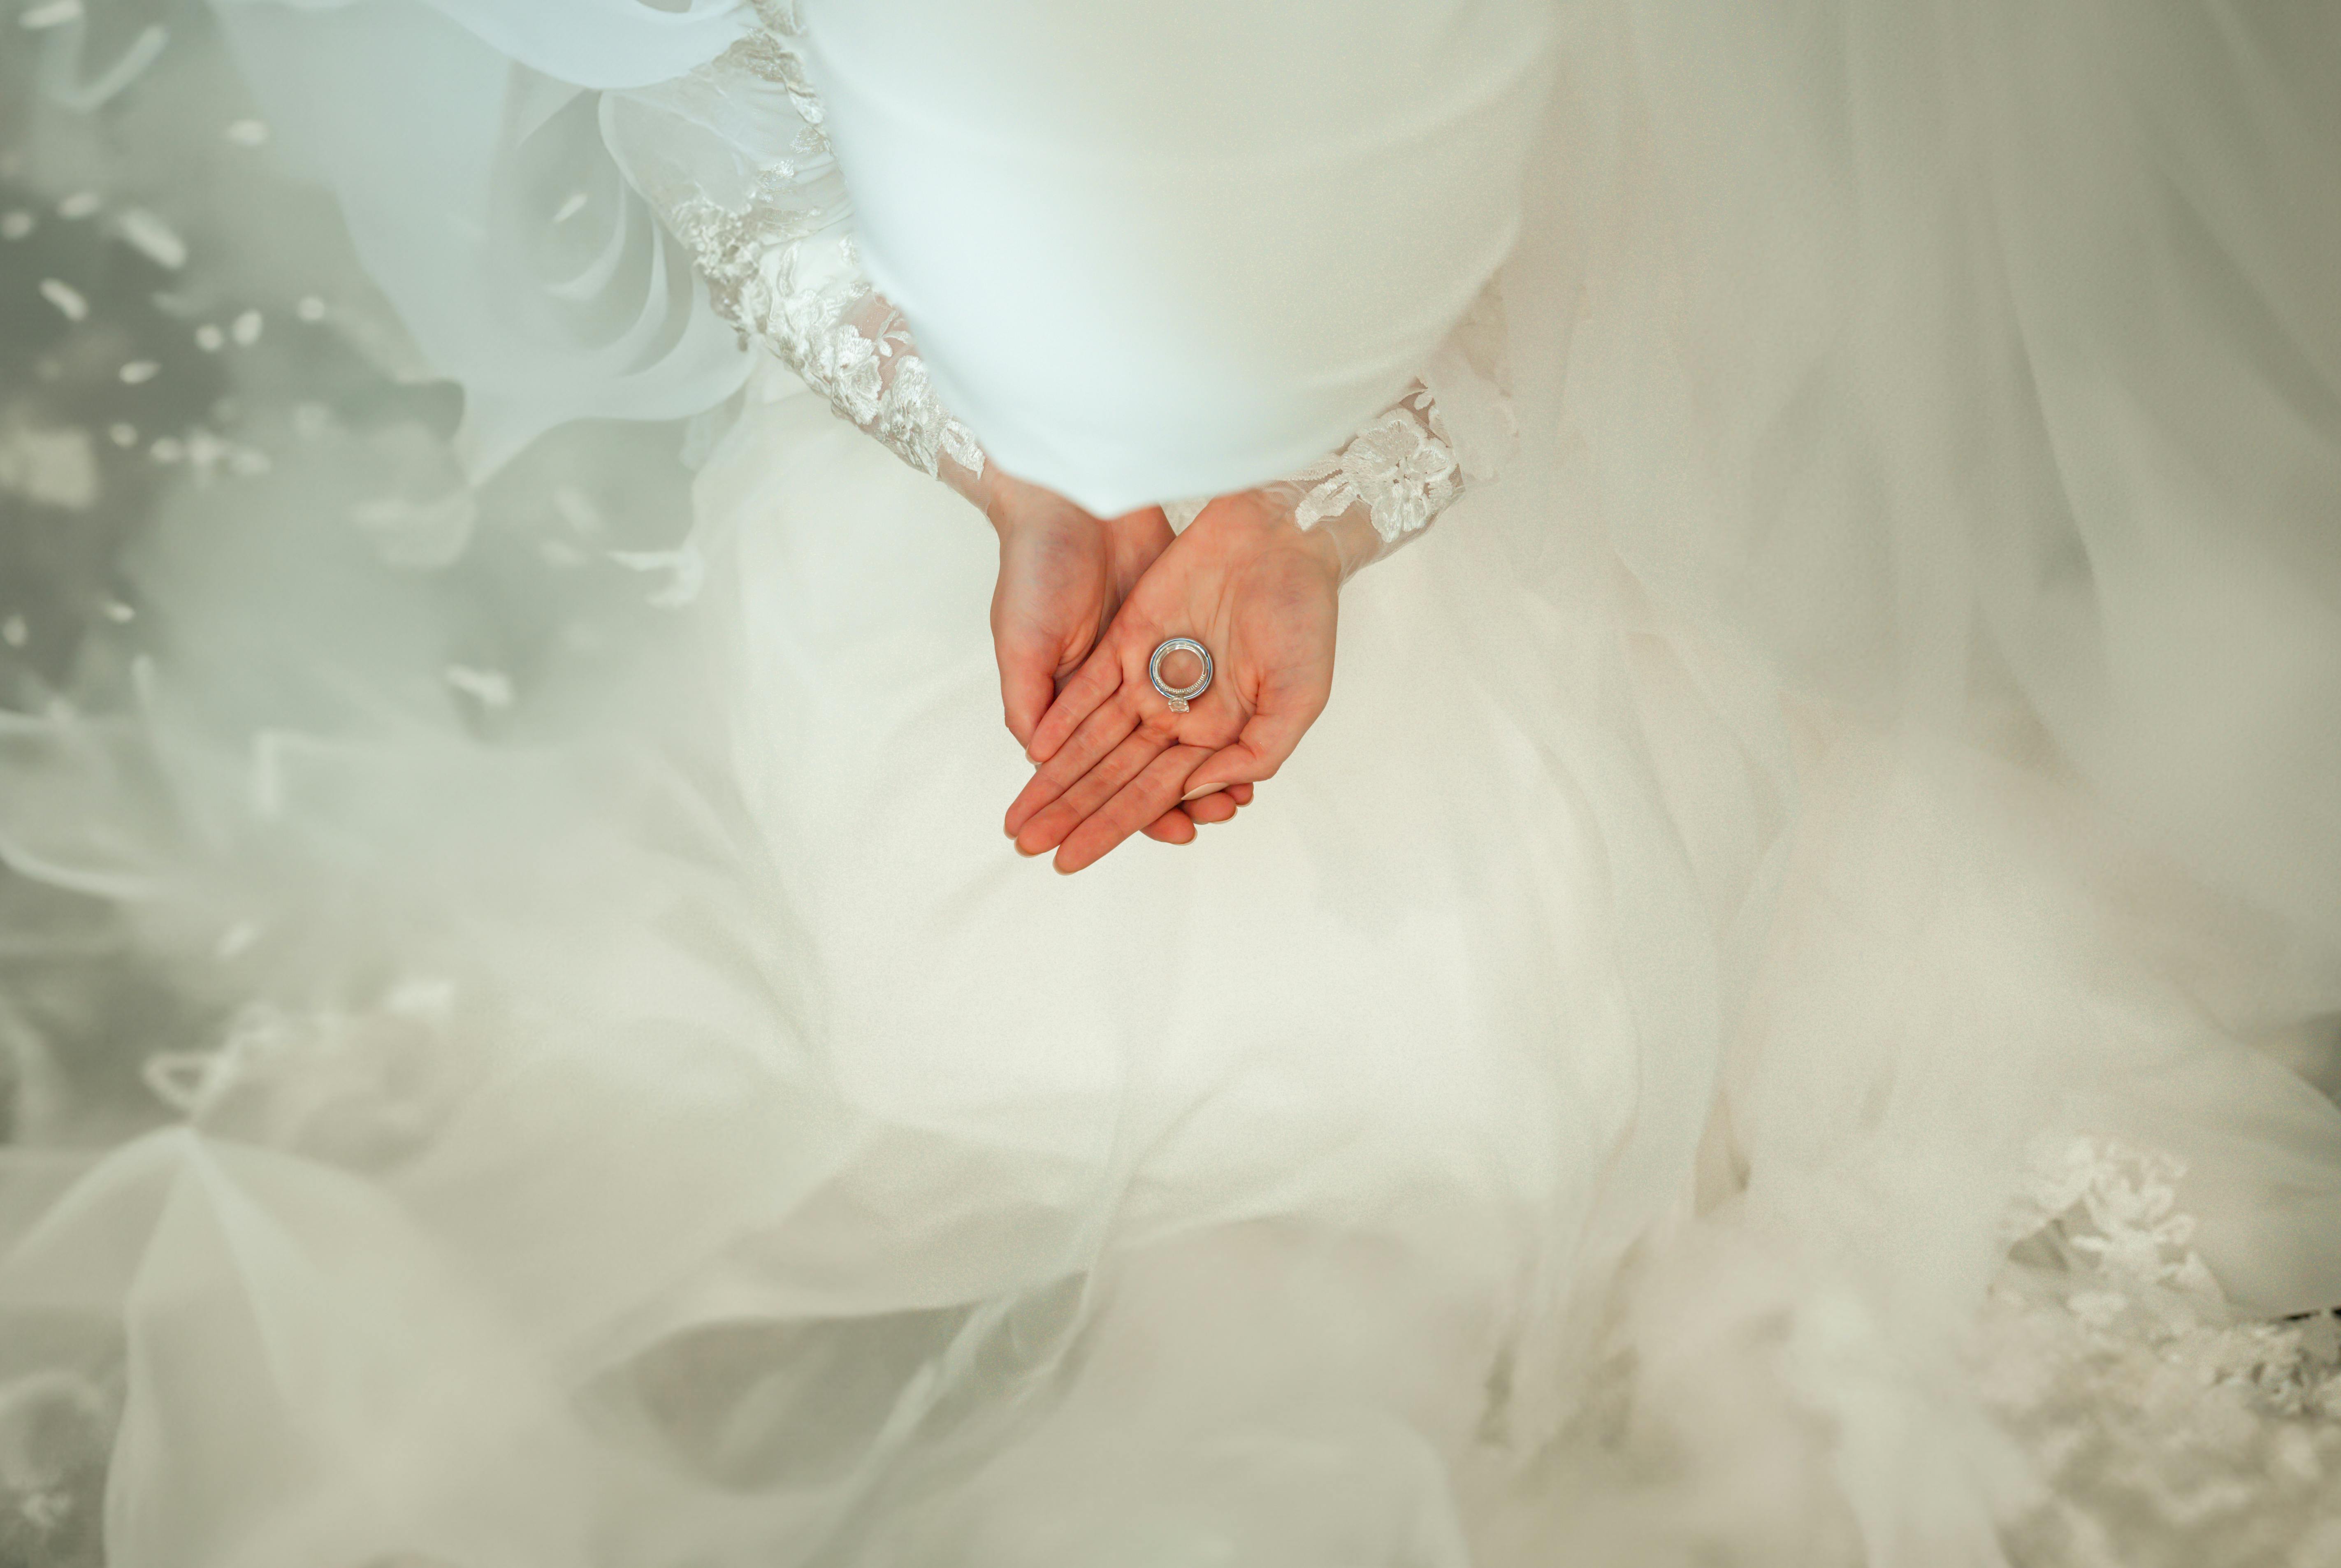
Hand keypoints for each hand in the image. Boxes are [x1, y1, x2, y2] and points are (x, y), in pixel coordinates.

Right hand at [977, 469, 1246, 842]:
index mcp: (1064, 700)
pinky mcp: (1176, 640)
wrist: (1075, 497)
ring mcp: (1147, 666)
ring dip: (1197, 775)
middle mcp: (1110, 692)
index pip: (1086, 772)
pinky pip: (1204, 696)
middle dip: (1153, 807)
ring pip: (1175, 737)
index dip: (1090, 810)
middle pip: (1136, 765)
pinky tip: (1242, 755)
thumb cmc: (1034, 569)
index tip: (1092, 846)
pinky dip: (1219, 727)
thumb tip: (1041, 762)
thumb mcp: (1021, 642)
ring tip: (1224, 806)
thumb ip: (1029, 705)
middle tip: (1187, 834)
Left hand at [1005, 490, 1339, 871]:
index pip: (1154, 795)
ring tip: (1019, 816)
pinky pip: (1087, 688)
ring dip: (1056, 778)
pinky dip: (1062, 719)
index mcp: (1218, 735)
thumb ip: (1256, 751)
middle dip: (1072, 815)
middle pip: (1112, 776)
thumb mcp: (1301, 695)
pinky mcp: (1128, 636)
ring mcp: (1150, 673)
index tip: (1070, 861)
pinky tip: (1035, 751)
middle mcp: (1178, 711)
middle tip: (1028, 849)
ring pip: (1091, 739)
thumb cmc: (1305, 613)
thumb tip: (1197, 788)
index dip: (1113, 827)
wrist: (1284, 534)